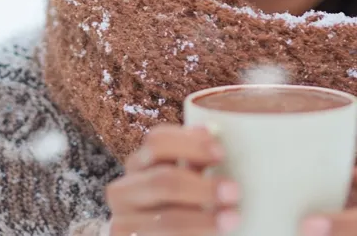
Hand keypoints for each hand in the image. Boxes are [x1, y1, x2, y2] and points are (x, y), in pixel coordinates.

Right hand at [106, 124, 241, 234]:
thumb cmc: (174, 207)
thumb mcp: (182, 181)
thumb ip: (195, 163)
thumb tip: (216, 132)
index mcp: (137, 165)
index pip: (157, 142)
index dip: (191, 144)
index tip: (221, 153)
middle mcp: (123, 191)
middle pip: (163, 180)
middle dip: (203, 187)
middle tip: (234, 191)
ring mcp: (123, 224)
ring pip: (167, 220)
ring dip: (203, 220)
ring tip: (231, 219)